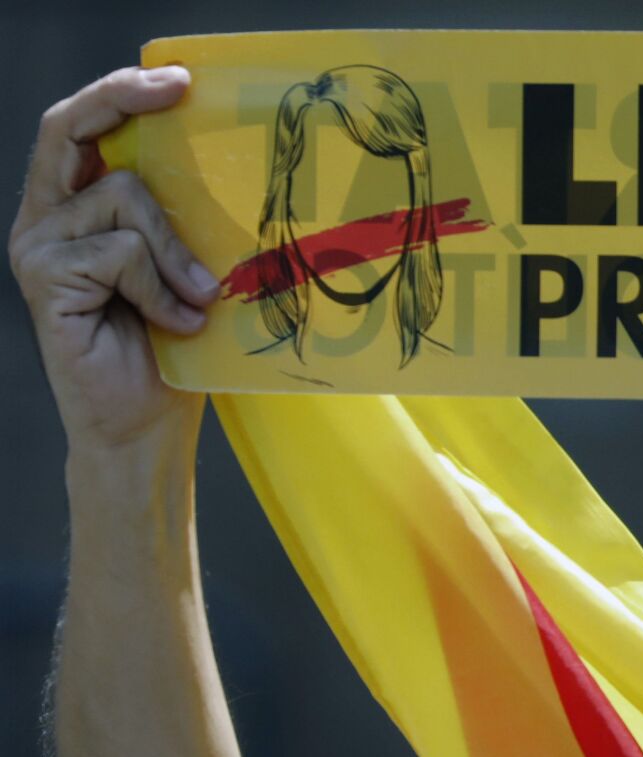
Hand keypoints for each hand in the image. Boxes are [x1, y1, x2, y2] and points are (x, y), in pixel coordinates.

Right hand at [9, 66, 216, 465]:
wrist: (144, 424)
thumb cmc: (173, 347)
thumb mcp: (187, 268)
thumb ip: (185, 219)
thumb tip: (236, 165)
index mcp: (76, 205)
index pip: (82, 127)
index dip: (120, 92)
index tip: (180, 79)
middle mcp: (46, 217)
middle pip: (70, 130)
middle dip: (122, 99)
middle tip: (180, 91)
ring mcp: (39, 247)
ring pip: (121, 199)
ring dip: (176, 249)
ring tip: (198, 298)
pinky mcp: (45, 280)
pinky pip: (120, 253)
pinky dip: (161, 287)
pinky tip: (175, 322)